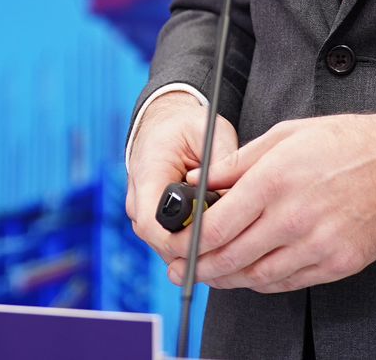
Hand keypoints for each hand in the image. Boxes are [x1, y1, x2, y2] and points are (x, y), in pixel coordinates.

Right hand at [125, 91, 236, 264]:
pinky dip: (193, 247)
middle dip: (195, 252)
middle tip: (231, 252)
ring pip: (167, 249)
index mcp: (147, 174)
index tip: (210, 245)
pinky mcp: (153, 221)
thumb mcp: (209, 132)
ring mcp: (142, 213)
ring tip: (230, 248)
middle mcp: (138, 199)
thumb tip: (238, 195)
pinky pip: (171, 245)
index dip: (180, 242)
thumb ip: (223, 161)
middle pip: (160, 244)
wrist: (165, 123)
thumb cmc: (186, 126)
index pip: (151, 224)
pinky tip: (220, 245)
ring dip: (196, 252)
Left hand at [168, 112, 375, 292]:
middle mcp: (293, 217)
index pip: (217, 224)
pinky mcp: (338, 264)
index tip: (175, 242)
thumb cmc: (344, 142)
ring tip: (210, 274)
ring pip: (258, 276)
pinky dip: (263, 282)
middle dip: (198, 266)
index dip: (189, 240)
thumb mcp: (284, 135)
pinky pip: (289, 282)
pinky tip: (250, 274)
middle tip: (181, 267)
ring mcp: (317, 245)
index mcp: (275, 180)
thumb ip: (236, 163)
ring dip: (228, 279)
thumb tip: (198, 180)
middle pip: (231, 256)